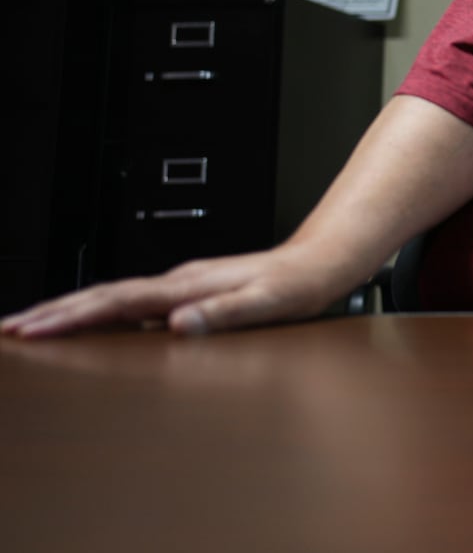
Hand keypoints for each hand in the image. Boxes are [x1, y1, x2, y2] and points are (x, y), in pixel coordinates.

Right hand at [0, 245, 346, 338]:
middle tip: (10, 329)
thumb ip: (224, 314)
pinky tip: (92, 321)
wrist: (324, 260)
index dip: (70, 317)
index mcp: (189, 286)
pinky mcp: (191, 290)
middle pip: (102, 294)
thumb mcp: (268, 304)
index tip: (32, 329)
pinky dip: (100, 311)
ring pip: (112, 296)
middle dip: (53, 312)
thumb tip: (177, 325)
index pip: (116, 302)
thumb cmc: (301, 284)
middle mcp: (180, 281)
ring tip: (34, 325)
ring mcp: (183, 284)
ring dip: (70, 309)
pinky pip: (132, 301)